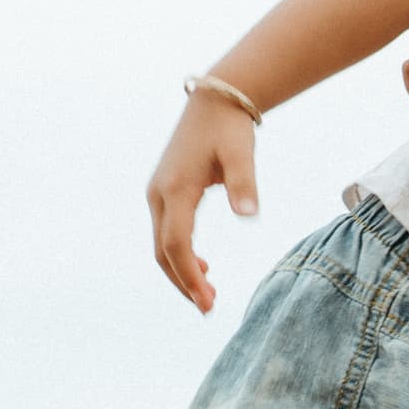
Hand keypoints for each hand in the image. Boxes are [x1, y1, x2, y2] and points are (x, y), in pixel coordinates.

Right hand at [145, 90, 260, 312]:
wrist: (215, 100)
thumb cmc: (230, 128)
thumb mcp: (242, 155)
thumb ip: (244, 185)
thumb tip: (249, 214)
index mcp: (176, 189)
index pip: (176, 245)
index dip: (189, 277)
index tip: (207, 303)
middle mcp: (159, 194)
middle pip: (163, 252)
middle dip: (184, 283)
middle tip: (209, 309)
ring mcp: (159, 193)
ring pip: (162, 244)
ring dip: (181, 271)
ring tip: (208, 295)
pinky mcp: (165, 192)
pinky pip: (167, 232)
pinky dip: (180, 254)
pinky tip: (203, 265)